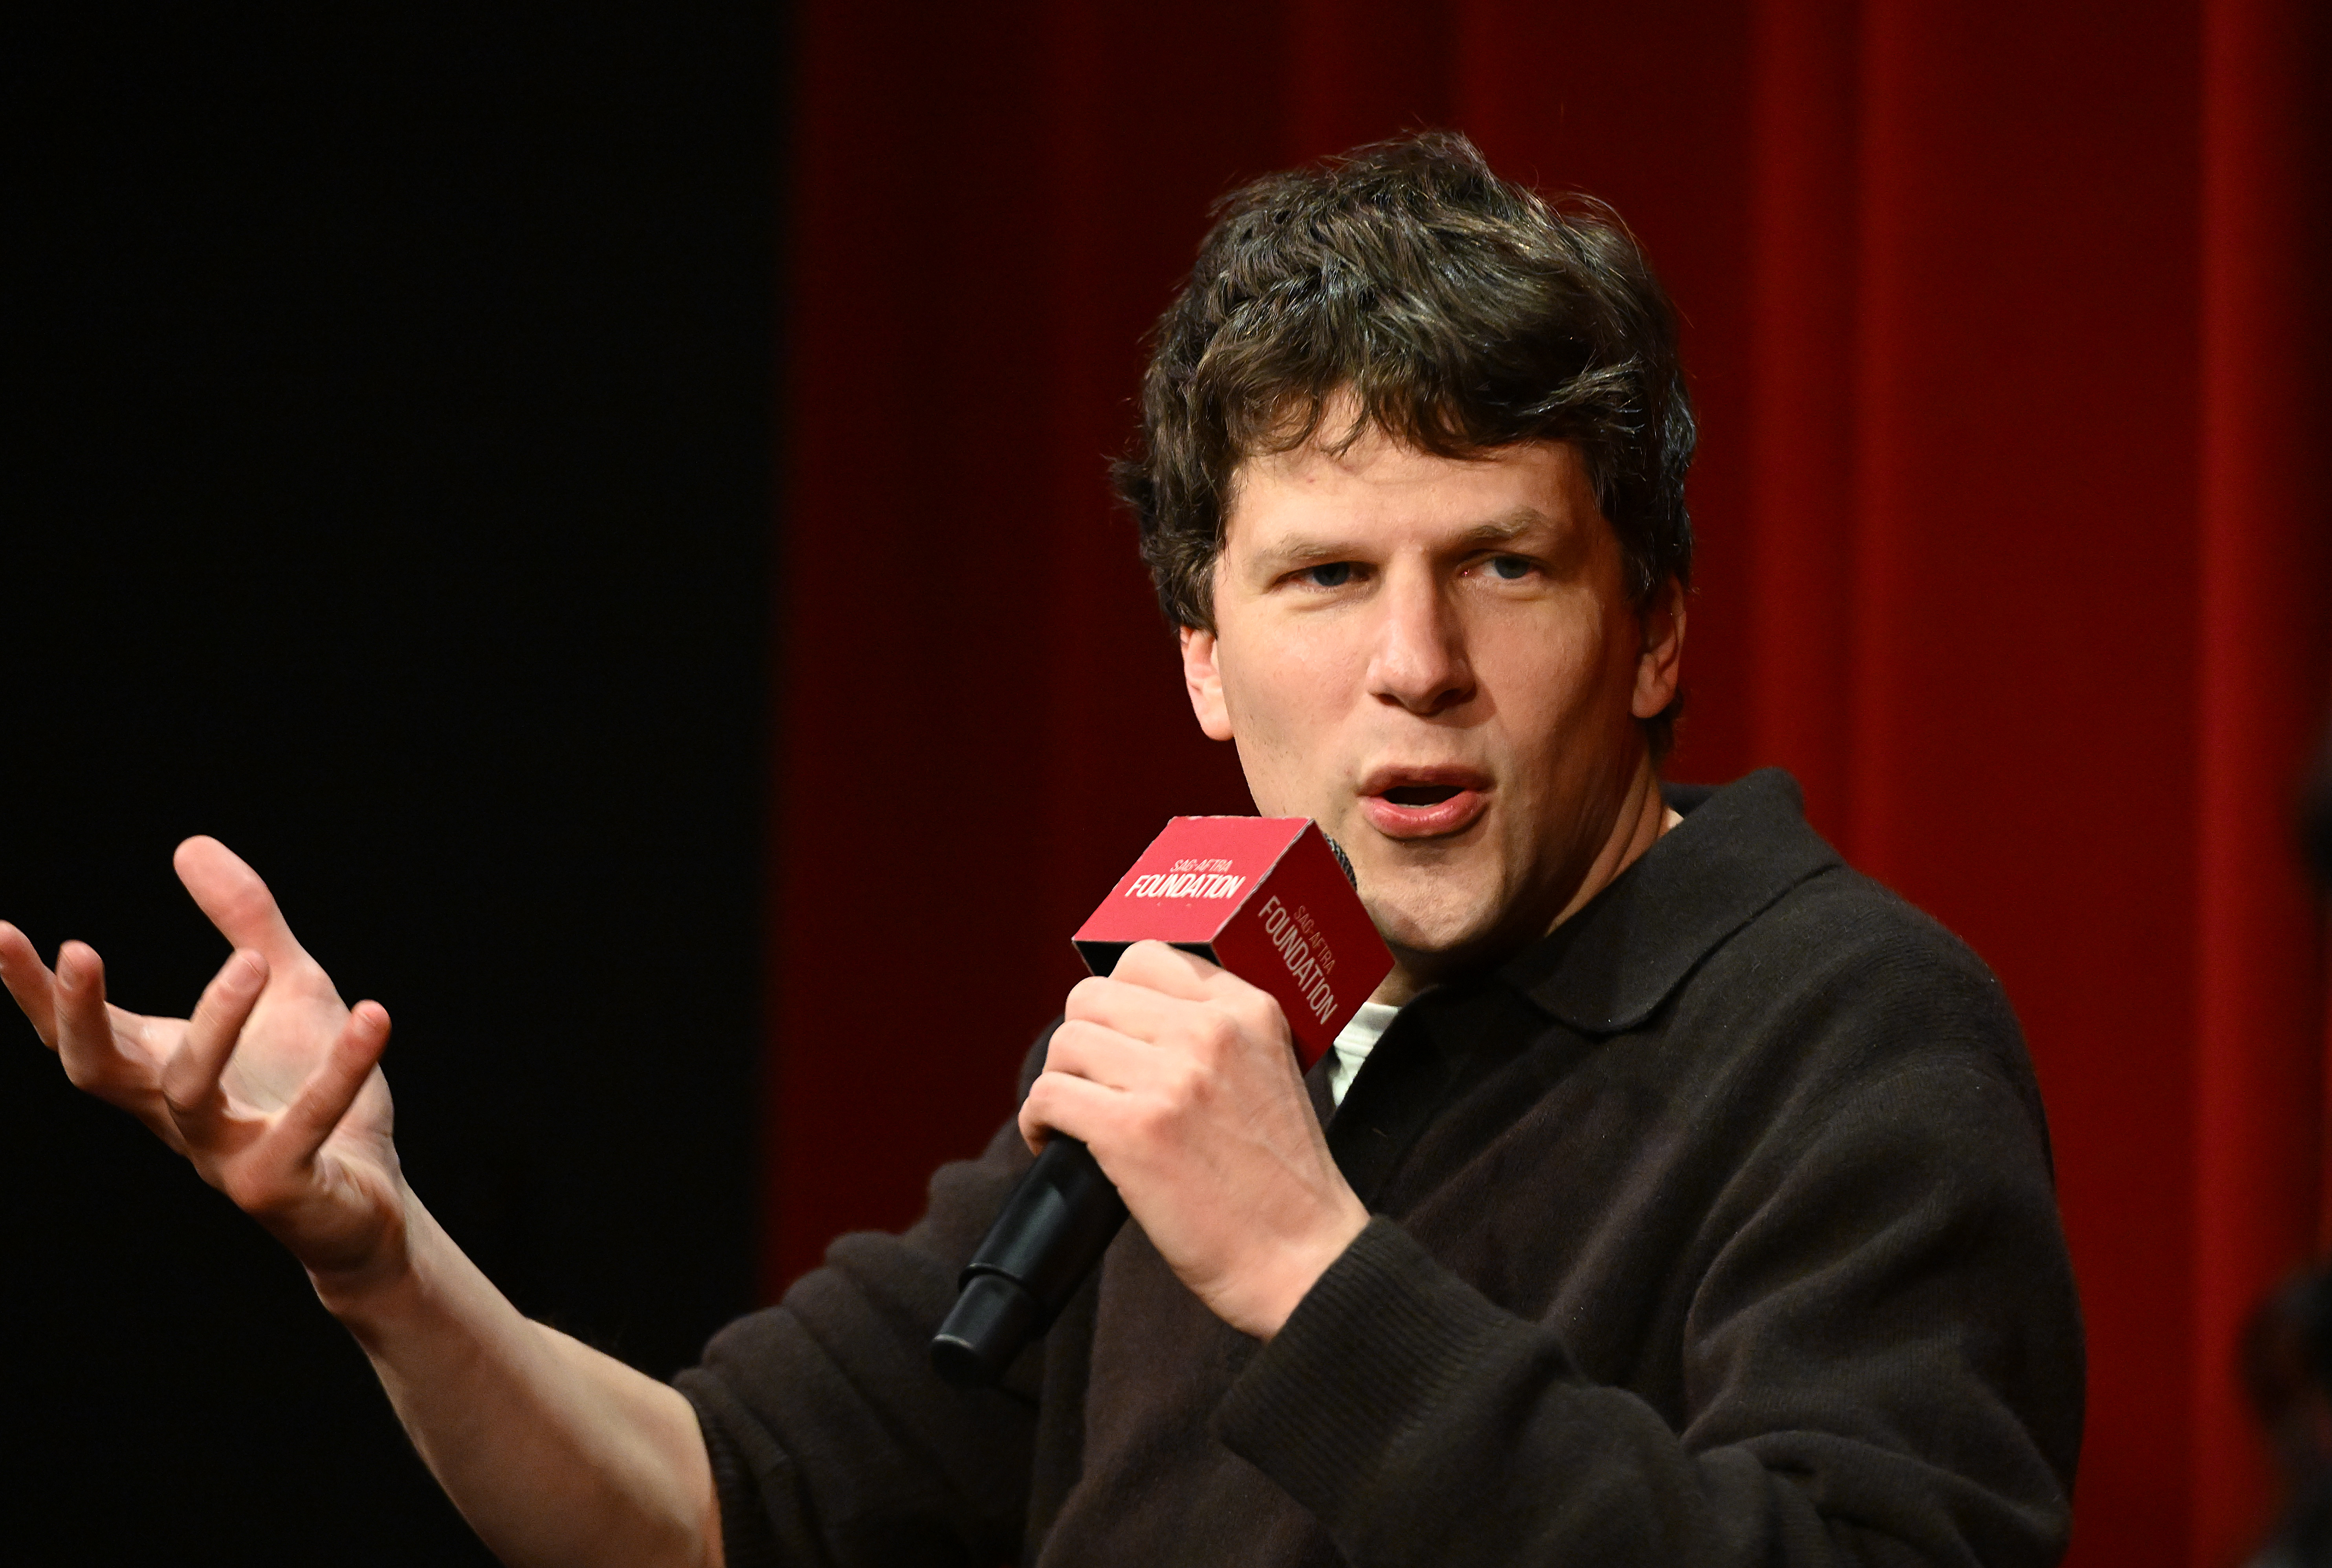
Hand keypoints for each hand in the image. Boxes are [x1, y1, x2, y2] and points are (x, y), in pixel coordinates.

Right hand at [0, 837, 406, 1288]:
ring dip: (216, 1022)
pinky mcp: (282, 1186)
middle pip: (99, 1070)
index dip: (34, 991)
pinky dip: (340, 1071)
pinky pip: (303, 1127)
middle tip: (78, 948)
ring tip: (252, 961)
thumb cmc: (305, 1091)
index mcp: (161, 1073)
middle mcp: (176, 1119)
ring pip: (192, 1092)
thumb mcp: (285, 988)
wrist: (365, 1202)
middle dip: (79, 1014)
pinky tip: (373, 1015)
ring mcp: (223, 1158)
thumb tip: (188, 844)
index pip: (79, 1032)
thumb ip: (244, 922)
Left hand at [1019, 940, 1367, 1338]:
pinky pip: (1049, 1096)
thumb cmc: (1281, 1182)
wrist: (1303, 1258)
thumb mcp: (1270, 1071)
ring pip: (1065, 1043)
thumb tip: (1134, 1024)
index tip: (1117, 1040)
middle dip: (1081, 1042)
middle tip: (1091, 1085)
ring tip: (1075, 1118)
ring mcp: (1172, 1079)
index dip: (1117, 1001)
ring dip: (1059, 1081)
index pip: (1146, 957)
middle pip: (1092, 996)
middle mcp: (1210, 1031)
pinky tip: (1054, 1143)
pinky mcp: (1134, 1132)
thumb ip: (1217, 1036)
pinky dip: (1038, 1122)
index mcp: (1248, 1009)